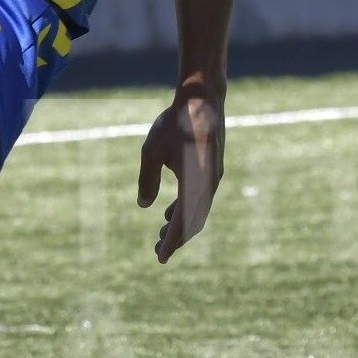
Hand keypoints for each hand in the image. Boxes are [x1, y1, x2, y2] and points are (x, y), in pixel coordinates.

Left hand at [136, 87, 224, 263]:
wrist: (203, 100)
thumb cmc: (175, 123)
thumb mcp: (151, 151)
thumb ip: (147, 180)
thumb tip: (143, 205)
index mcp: (194, 183)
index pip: (183, 222)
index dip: (171, 242)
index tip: (160, 257)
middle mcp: (208, 184)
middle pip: (193, 222)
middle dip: (176, 239)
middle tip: (158, 252)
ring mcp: (213, 178)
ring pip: (198, 211)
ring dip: (182, 225)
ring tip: (162, 233)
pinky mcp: (214, 170)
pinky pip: (201, 199)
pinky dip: (188, 210)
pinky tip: (171, 211)